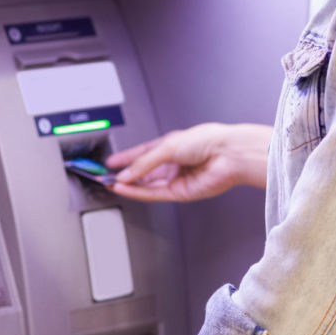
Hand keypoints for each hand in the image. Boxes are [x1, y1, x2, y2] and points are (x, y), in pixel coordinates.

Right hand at [105, 123, 271, 201]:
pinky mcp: (181, 192)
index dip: (127, 158)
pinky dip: (139, 192)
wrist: (228, 154)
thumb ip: (144, 162)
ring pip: (147, 184)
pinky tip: (126, 188)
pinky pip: (155, 194)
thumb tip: (127, 174)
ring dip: (129, 185)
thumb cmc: (207, 141)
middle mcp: (174, 163)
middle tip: (107, 176)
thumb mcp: (167, 146)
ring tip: (112, 184)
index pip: (144, 153)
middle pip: (144, 171)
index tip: (111, 163)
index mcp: (172, 146)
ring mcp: (177, 178)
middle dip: (126, 174)